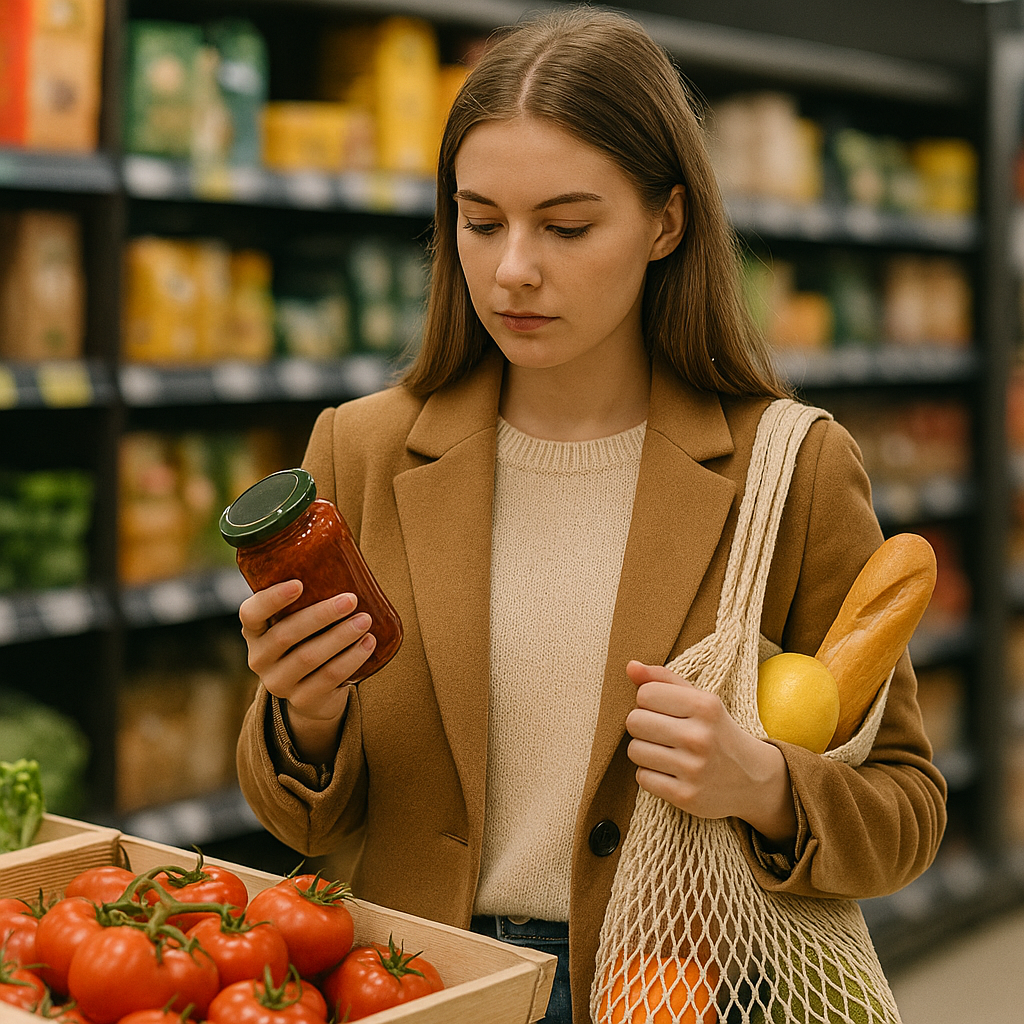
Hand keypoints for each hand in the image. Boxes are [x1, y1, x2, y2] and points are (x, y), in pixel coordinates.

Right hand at [239, 580, 376, 762]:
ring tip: (365, 620)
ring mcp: (279, 682)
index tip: (299, 583)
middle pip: (287, 634)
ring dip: (341, 636)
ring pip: (309, 657)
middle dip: (322, 615)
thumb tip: (344, 552)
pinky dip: (351, 659)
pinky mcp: (302, 701)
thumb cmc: (310, 640)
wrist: (314, 692)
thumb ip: (309, 596)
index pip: (250, 614)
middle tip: (351, 599)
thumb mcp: (299, 620)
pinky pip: (328, 678)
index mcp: (255, 631)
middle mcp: (260, 658)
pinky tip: (368, 644)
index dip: (272, 599)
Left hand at [624, 661, 796, 843]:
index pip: (644, 694)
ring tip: (666, 752)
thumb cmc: (717, 732)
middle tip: (662, 732)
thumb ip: (664, 679)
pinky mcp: (686, 796)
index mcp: (705, 706)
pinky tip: (670, 772)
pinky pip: (642, 778)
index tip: (663, 709)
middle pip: (634, 722)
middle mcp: (700, 737)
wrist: (754, 779)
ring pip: (634, 751)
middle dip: (642, 725)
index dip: (648, 701)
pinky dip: (651, 774)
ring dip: (644, 751)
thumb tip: (630, 666)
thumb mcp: (700, 700)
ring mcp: (693, 769)